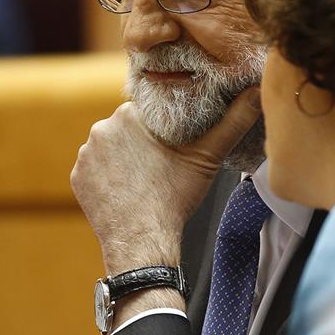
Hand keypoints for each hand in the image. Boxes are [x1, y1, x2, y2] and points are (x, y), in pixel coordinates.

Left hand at [71, 87, 261, 274]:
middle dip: (145, 139)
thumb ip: (234, 120)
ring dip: (125, 156)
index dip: (166, 123)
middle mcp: (102, 128)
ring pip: (112, 145)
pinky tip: (128, 188)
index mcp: (131, 114)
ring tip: (146, 176)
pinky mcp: (78, 177)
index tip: (177, 139)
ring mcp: (87, 154)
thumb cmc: (174, 198)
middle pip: (130, 125)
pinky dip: (110, 175)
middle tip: (165, 161)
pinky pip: (96, 167)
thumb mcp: (209, 155)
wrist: (142, 241)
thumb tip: (257, 92)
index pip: (151, 108)